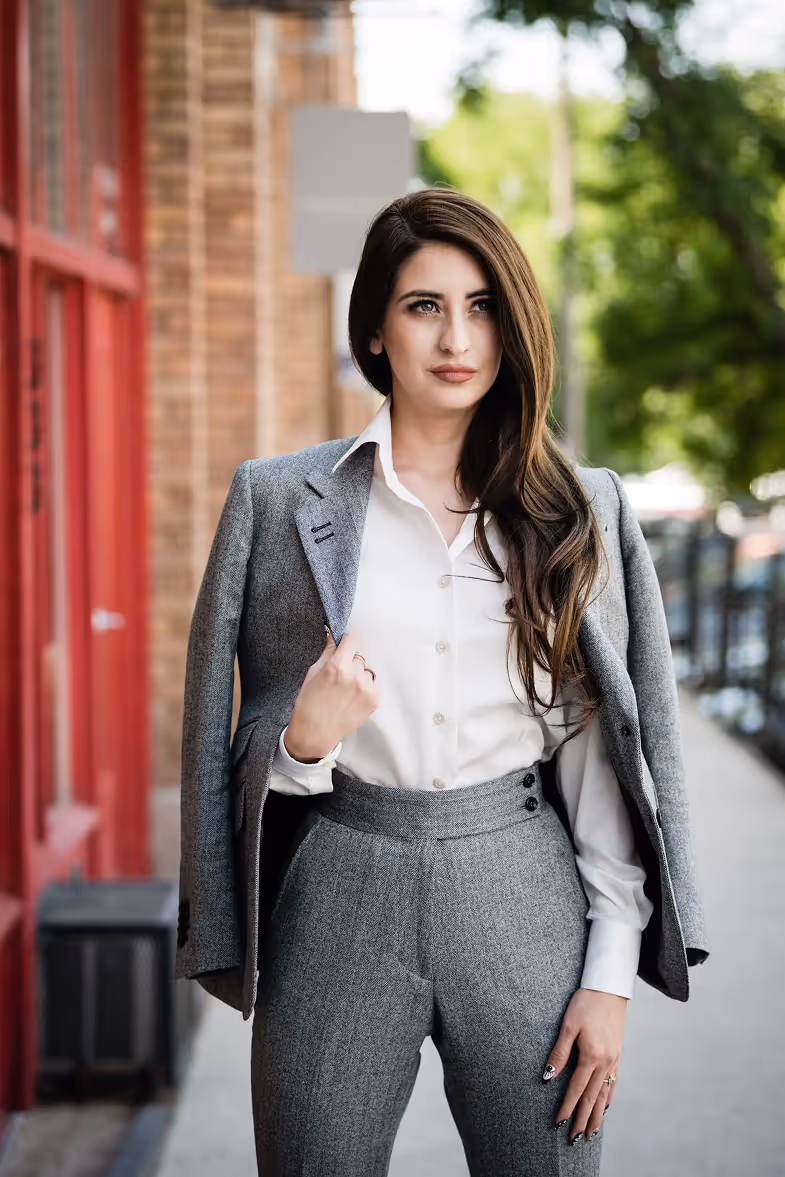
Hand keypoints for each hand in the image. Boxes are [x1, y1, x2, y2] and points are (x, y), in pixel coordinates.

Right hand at [284, 627, 378, 761]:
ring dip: (359, 675)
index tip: (344, 647)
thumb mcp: (312, 673)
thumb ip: (327, 652)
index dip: (346, 642)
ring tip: (345, 690)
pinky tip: (353, 696)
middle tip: (339, 676)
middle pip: (359, 657)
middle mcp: (355, 675)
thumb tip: (332, 635)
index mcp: (337, 666)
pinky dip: (366, 687)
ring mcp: (366, 689)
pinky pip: (373, 684)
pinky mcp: (374, 700)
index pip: (352, 640)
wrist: (314, 733)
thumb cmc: (308, 704)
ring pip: (366, 671)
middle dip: (350, 662)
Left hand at [543, 987, 626, 1144]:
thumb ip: (559, 1053)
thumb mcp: (568, 1025)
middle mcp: (605, 1063)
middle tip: (574, 1140)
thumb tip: (548, 1077)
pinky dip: (609, 1099)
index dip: (567, 1108)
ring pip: (605, 1095)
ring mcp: (614, 1060)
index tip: (558, 1124)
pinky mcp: (618, 1055)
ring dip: (597, 1116)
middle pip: (592, 1098)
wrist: (609, 988)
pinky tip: (605, 1108)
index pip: (576, 1090)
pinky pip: (614, 1084)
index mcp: (591, 1056)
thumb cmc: (585, 1003)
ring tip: (590, 1133)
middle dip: (582, 1120)